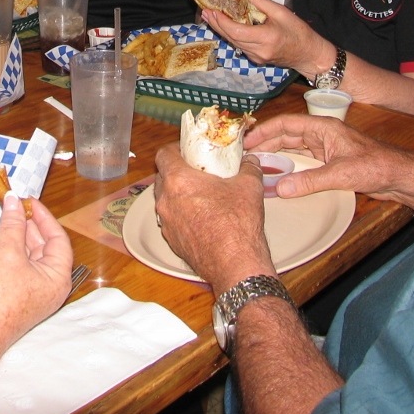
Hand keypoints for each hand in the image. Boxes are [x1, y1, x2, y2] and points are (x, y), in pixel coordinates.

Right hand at [0, 194, 72, 347]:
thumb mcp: (8, 254)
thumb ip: (12, 224)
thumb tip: (13, 199)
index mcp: (58, 277)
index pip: (58, 239)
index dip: (44, 217)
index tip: (29, 201)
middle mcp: (51, 286)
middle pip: (43, 247)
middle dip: (27, 226)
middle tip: (13, 207)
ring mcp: (34, 293)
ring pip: (29, 257)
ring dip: (16, 238)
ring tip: (2, 222)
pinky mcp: (18, 298)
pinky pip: (18, 268)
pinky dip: (9, 252)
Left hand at [154, 146, 273, 292]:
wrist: (235, 265)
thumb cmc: (238, 223)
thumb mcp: (249, 186)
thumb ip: (249, 167)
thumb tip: (250, 160)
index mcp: (178, 180)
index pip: (163, 154)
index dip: (175, 149)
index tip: (187, 150)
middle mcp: (165, 201)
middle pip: (162, 177)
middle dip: (177, 172)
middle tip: (197, 171)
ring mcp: (166, 223)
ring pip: (166, 200)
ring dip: (178, 194)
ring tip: (201, 194)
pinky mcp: (172, 241)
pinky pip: (171, 220)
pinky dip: (181, 214)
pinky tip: (202, 217)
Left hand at [201, 0, 328, 76]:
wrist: (309, 54)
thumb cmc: (299, 32)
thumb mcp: (281, 12)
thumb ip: (260, 2)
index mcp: (265, 38)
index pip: (236, 30)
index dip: (221, 21)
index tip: (212, 9)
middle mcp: (258, 51)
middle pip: (230, 37)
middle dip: (216, 24)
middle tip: (205, 11)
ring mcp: (256, 57)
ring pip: (233, 42)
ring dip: (221, 29)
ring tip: (209, 16)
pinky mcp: (256, 59)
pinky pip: (239, 46)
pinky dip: (231, 34)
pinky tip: (225, 25)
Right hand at [243, 114, 412, 201]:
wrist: (399, 177)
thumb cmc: (375, 166)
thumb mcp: (340, 174)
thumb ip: (309, 181)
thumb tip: (280, 189)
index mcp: (323, 127)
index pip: (287, 124)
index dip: (265, 130)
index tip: (247, 140)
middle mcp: (321, 135)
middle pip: (286, 134)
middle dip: (265, 142)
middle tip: (244, 153)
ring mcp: (325, 148)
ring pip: (292, 147)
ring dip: (275, 153)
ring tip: (255, 161)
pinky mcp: (328, 162)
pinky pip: (302, 160)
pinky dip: (287, 164)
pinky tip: (277, 172)